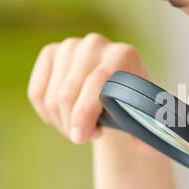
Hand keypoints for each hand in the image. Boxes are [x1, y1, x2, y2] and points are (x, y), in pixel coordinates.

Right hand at [26, 33, 150, 143]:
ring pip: (51, 97)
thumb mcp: (148, 123)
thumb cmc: (133, 109)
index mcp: (123, 54)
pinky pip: (36, 93)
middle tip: (84, 138)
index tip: (80, 138)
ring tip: (81, 128)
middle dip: (72, 124)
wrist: (116, 94)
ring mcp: (70, 46)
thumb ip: (151, 136)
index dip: (84, 113)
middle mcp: (95, 44)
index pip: (96, 83)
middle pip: (69, 92)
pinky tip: (65, 117)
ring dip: (62, 122)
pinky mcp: (51, 53)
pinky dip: (47, 114)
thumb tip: (144, 144)